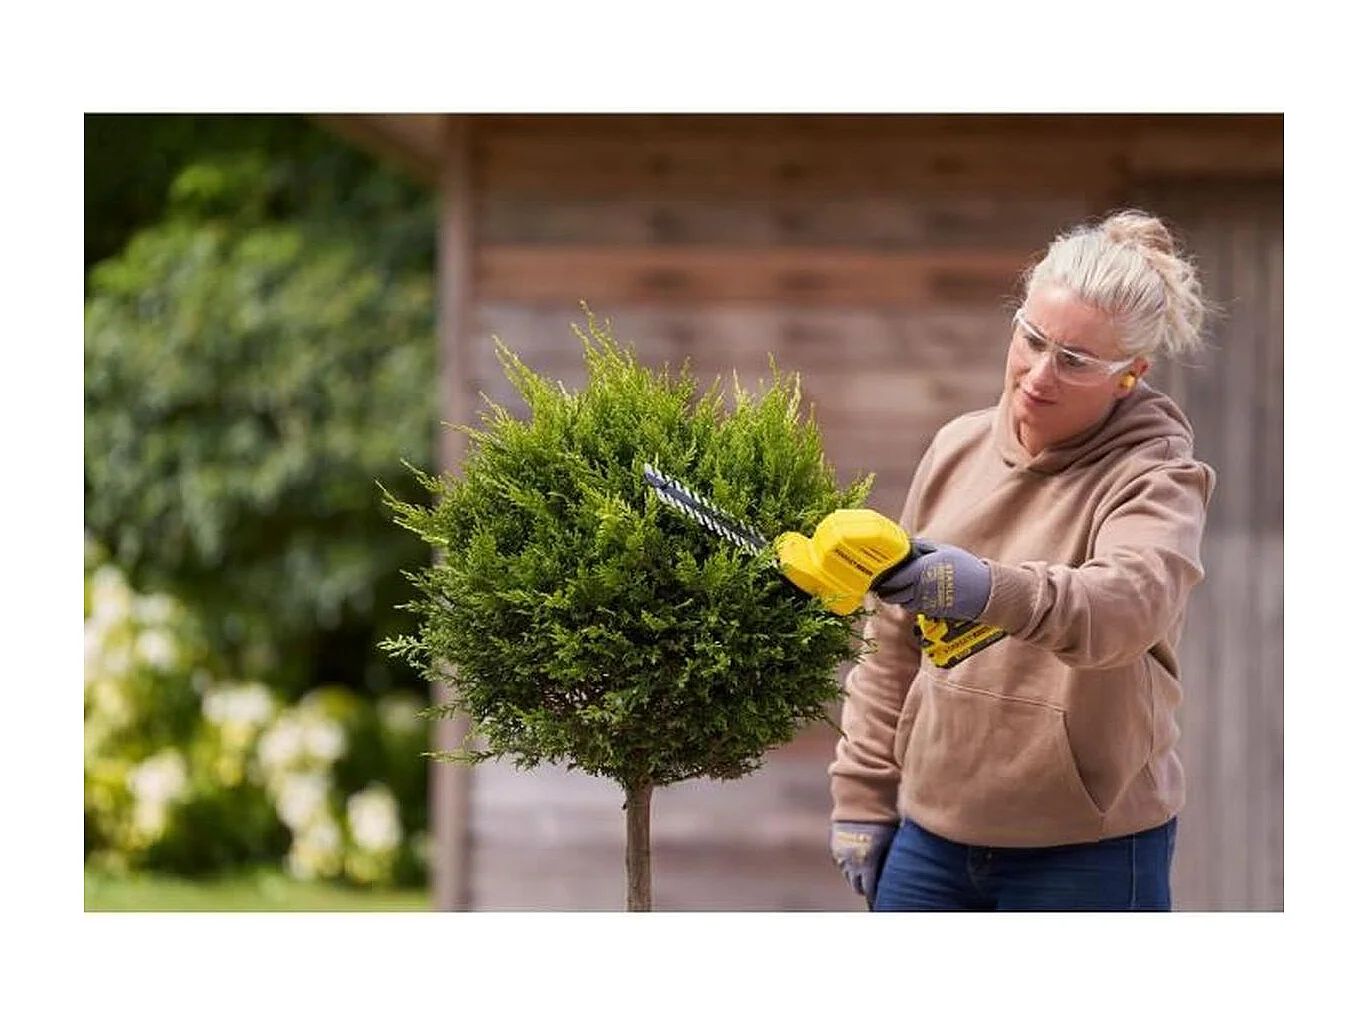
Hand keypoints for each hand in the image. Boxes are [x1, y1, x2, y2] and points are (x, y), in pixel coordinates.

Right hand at [830, 820, 896, 908]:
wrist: (861, 801)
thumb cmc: (882, 819)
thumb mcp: (891, 842)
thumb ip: (891, 860)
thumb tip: (902, 874)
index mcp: (867, 863)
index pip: (870, 890)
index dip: (876, 896)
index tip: (884, 898)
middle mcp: (851, 862)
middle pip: (857, 886)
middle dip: (866, 889)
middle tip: (876, 889)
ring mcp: (841, 854)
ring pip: (848, 876)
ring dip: (856, 878)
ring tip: (866, 877)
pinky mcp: (835, 846)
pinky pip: (841, 864)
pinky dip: (849, 866)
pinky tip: (857, 864)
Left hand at [872, 539, 990, 621]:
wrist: (984, 591)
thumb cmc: (965, 567)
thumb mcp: (943, 550)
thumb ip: (922, 547)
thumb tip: (905, 543)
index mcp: (919, 571)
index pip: (891, 579)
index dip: (884, 577)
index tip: (881, 572)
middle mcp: (919, 589)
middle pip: (892, 595)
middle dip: (887, 589)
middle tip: (885, 582)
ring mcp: (925, 602)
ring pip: (902, 603)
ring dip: (899, 596)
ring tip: (902, 587)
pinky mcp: (931, 612)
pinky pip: (914, 608)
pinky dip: (911, 602)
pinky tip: (917, 593)